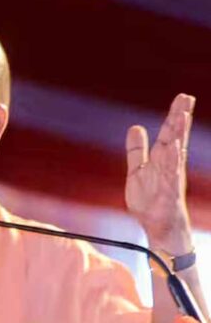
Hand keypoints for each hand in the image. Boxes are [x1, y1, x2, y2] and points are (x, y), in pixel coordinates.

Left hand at [125, 94, 193, 252]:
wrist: (158, 225)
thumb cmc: (151, 200)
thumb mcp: (138, 170)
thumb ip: (137, 150)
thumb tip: (135, 127)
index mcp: (162, 159)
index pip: (169, 134)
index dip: (174, 116)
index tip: (183, 97)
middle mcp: (169, 165)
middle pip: (176, 137)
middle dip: (180, 117)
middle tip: (186, 97)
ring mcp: (171, 177)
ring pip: (176, 151)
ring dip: (179, 133)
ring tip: (182, 115)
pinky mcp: (169, 190)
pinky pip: (171, 172)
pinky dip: (173, 159)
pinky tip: (175, 146)